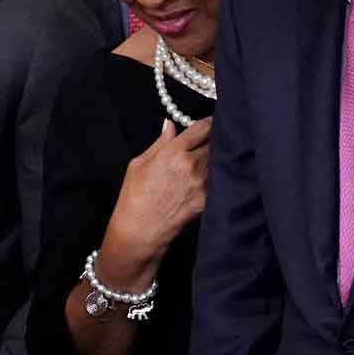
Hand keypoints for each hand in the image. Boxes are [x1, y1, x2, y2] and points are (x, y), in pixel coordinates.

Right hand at [100, 118, 212, 277]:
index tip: (210, 124)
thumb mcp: (139, 164)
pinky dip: (216, 178)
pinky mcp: (208, 200)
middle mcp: (192, 164)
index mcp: (173, 152)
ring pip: (219, 162)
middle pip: (216, 143)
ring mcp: (202, 183)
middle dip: (214, 141)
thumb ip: (159, 143)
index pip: (203, 128)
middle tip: (210, 144)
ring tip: (209, 163)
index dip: (209, 123)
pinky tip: (209, 180)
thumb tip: (170, 126)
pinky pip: (218, 182)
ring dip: (216, 159)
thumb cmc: (134, 197)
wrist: (140, 231)